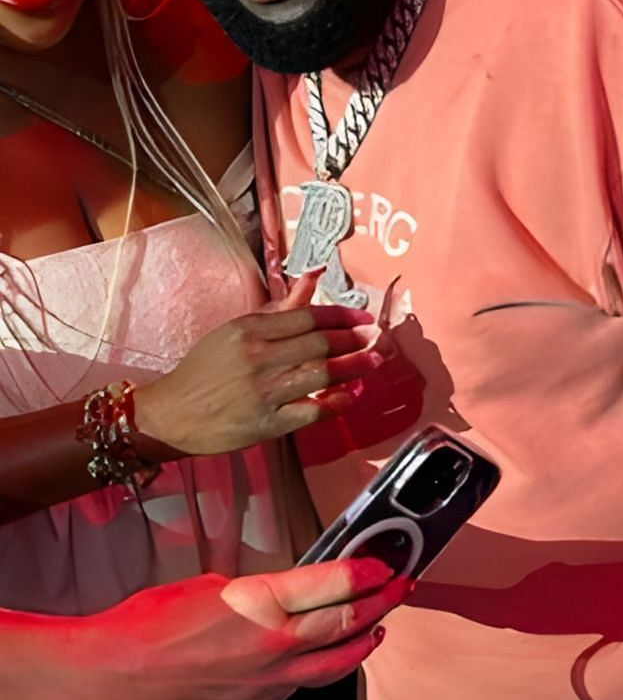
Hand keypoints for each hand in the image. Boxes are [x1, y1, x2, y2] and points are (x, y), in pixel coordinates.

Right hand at [53, 557, 409, 699]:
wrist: (111, 677)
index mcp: (260, 605)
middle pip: (348, 624)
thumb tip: (291, 594)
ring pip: (334, 666)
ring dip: (362, 643)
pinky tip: (319, 658)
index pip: (335, 584)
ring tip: (379, 627)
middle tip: (402, 588)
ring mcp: (267, 685)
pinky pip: (298, 688)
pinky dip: (317, 669)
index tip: (387, 563)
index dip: (369, 571)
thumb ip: (261, 592)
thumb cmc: (148, 623)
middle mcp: (272, 647)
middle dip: (383, 603)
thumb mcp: (211, 586)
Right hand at [134, 272, 386, 455]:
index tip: (361, 318)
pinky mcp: (267, 423)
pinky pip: (312, 410)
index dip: (341, 317)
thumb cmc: (203, 371)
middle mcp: (258, 357)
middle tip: (374, 339)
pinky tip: (352, 394)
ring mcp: (264, 391)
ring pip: (321, 374)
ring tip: (373, 363)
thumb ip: (278, 308)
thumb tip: (313, 277)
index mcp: (249, 330)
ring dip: (354, 368)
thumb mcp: (235, 331)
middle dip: (354, 341)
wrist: (171, 414)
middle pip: (319, 344)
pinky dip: (336, 402)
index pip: (306, 317)